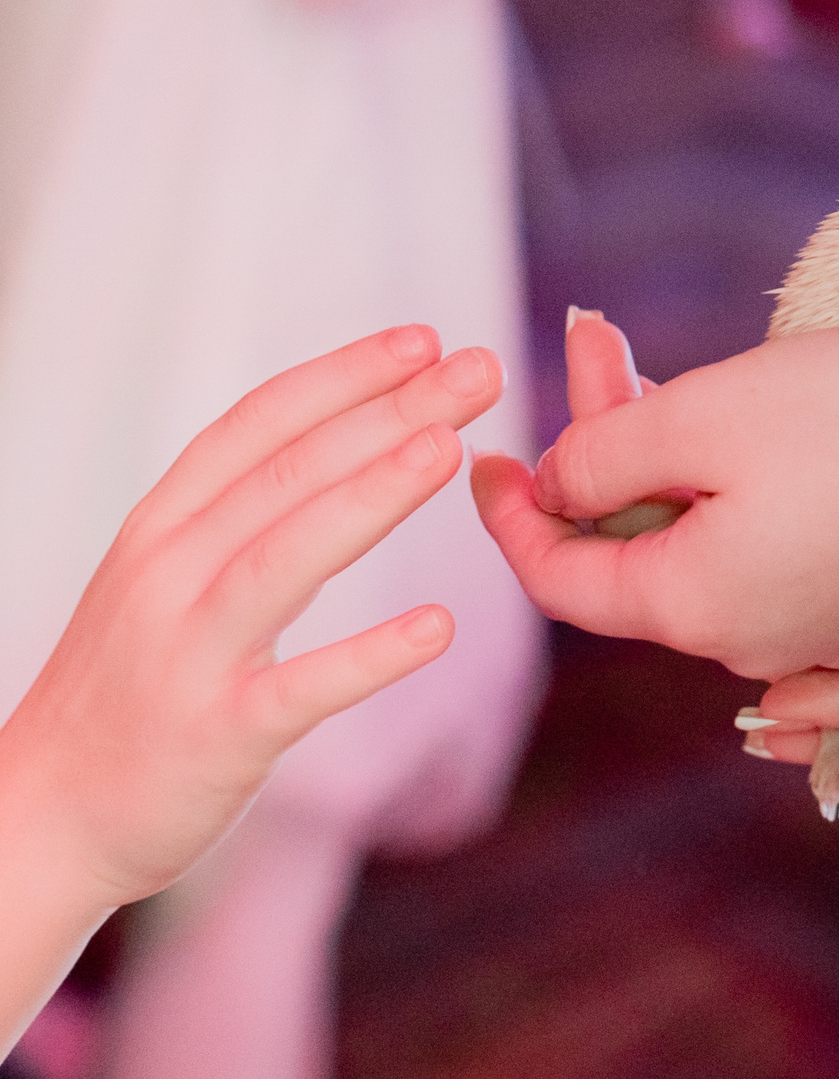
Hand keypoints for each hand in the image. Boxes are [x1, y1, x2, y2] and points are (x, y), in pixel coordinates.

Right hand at [0, 325, 501, 1043]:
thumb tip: (345, 442)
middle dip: (391, 412)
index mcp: (162, 527)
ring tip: (450, 450)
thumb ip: (240, 515)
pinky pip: (302, 688)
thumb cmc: (132, 684)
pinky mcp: (218, 733)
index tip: (423, 338)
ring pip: (287, 558)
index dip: (341, 376)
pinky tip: (439, 629)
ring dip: (371, 497)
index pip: (257, 425)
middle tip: (481, 368)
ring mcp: (189, 654)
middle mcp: (168, 575)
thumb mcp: (165, 576)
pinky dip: (370, 656)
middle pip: (290, 474)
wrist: (43, 813)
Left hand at [474, 320, 838, 680]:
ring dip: (682, 462)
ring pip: (717, 550)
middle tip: (602, 337)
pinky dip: (748, 499)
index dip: (512, 513)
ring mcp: (830, 637)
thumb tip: (561, 487)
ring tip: (682, 365)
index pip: (563, 576)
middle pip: (643, 551)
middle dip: (607, 446)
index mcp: (692, 605)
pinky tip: (753, 441)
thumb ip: (611, 454)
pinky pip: (785, 563)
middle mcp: (752, 646)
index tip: (486, 454)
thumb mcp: (712, 413)